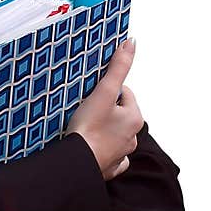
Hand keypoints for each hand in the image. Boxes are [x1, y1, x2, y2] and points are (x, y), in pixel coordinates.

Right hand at [64, 38, 143, 180]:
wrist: (76, 163)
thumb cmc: (89, 129)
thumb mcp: (103, 91)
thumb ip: (118, 67)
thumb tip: (130, 43)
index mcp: (135, 118)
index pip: (124, 93)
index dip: (106, 90)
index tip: (93, 95)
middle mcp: (132, 136)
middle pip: (119, 112)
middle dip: (105, 109)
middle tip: (86, 109)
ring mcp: (121, 153)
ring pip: (114, 133)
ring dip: (103, 128)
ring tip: (84, 125)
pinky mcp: (109, 167)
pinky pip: (109, 154)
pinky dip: (102, 149)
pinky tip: (90, 144)